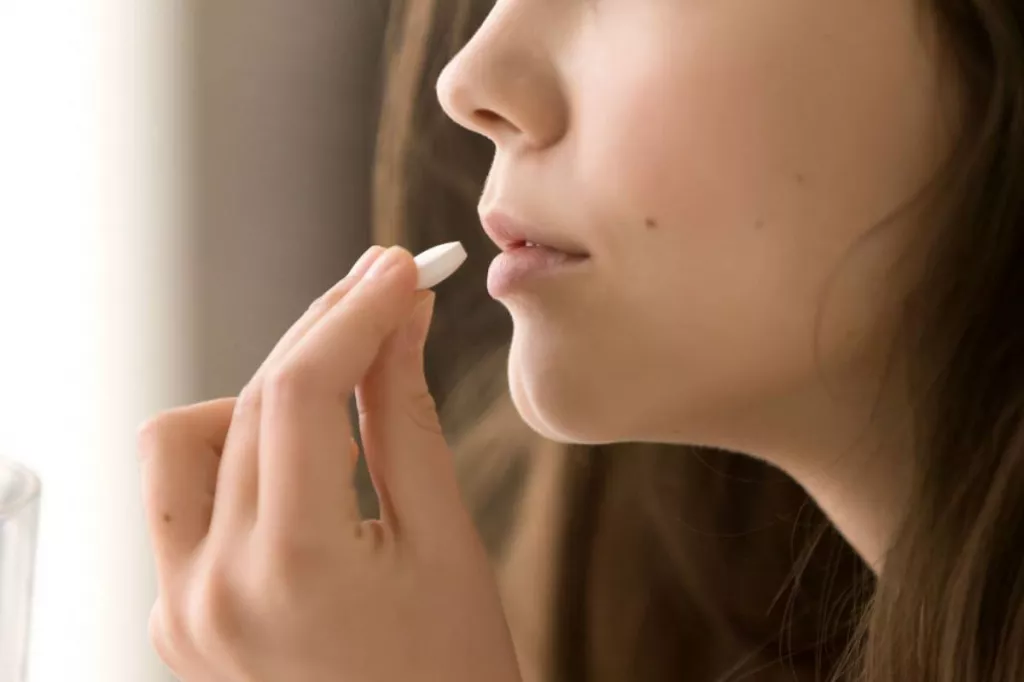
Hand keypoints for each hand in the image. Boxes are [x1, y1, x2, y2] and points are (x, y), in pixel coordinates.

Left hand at [138, 246, 521, 681]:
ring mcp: (182, 609)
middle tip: (385, 297)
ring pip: (186, 442)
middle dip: (321, 337)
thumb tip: (398, 319)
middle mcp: (210, 589)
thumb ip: (406, 417)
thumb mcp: (446, 541)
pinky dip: (239, 463)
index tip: (395, 272)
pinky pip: (185, 505)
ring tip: (336, 407)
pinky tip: (304, 471)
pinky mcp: (178, 620)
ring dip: (256, 400)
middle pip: (248, 403)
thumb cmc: (453, 676)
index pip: (299, 392)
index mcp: (292, 570)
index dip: (352, 314)